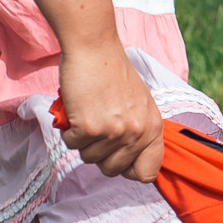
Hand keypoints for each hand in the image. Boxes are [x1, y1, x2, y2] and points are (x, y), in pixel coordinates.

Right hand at [57, 45, 163, 180]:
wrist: (94, 49)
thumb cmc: (113, 74)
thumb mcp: (140, 105)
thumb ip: (139, 131)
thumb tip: (133, 162)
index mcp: (154, 128)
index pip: (147, 172)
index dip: (129, 168)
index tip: (118, 156)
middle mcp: (138, 132)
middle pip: (113, 170)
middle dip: (100, 153)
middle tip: (98, 127)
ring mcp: (115, 132)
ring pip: (89, 158)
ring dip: (83, 140)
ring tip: (89, 113)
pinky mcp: (90, 128)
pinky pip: (71, 146)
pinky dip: (69, 131)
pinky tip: (77, 111)